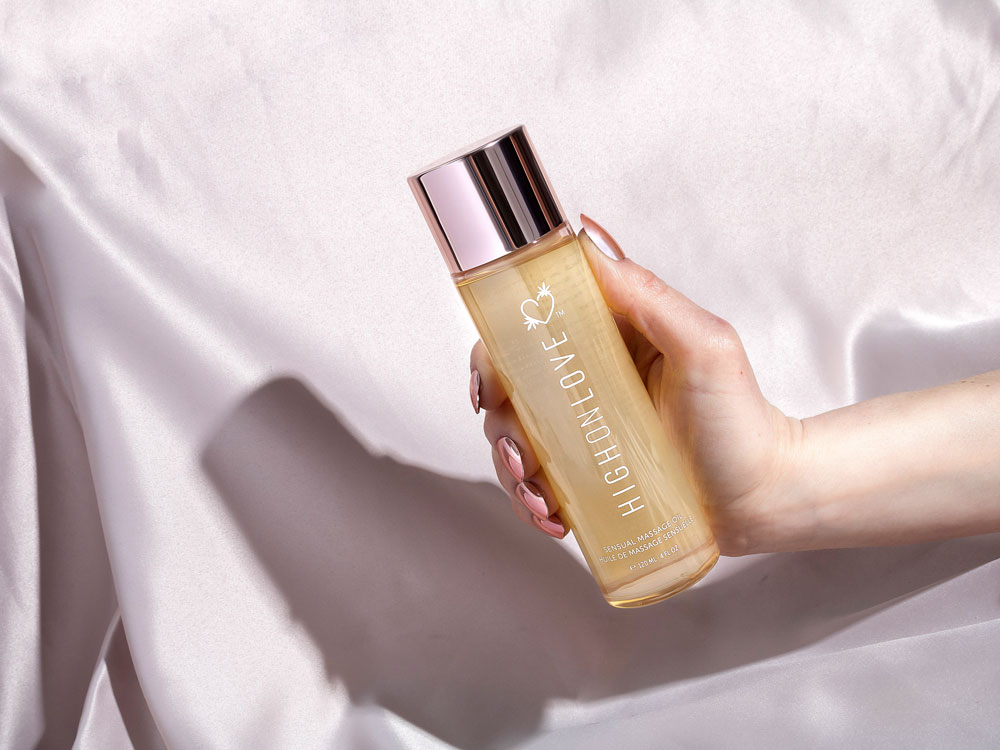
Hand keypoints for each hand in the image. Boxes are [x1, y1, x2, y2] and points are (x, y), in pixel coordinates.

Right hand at [470, 215, 802, 555]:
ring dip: (511, 472)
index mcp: (607, 339)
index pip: (529, 331)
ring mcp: (585, 433)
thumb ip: (649, 296)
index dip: (494, 355)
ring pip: (517, 442)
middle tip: (520, 455)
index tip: (489, 387)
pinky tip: (551, 517)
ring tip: (540, 499)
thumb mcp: (703, 346)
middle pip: (511, 392)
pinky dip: (531, 504)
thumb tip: (588, 241)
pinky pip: (539, 487)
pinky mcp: (588, 477)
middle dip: (501, 426)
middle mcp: (588, 382)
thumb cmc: (742, 420)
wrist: (764, 498)